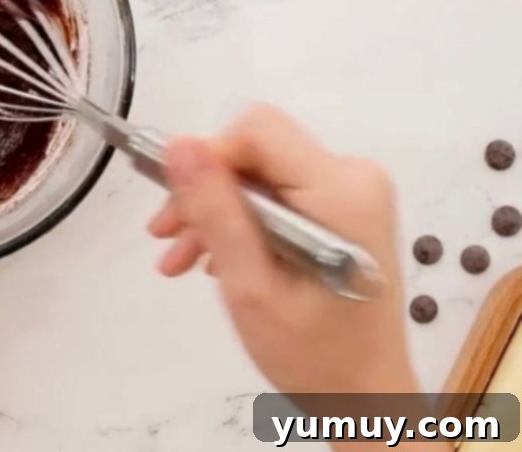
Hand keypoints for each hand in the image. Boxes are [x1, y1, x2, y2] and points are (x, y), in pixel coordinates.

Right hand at [147, 104, 415, 394]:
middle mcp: (354, 178)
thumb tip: (178, 145)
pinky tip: (214, 262)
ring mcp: (353, 194)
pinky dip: (242, 224)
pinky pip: (278, 197)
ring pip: (260, 175)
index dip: (208, 158)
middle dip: (204, 193)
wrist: (367, 401)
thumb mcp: (250, 285)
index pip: (257, 131)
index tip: (176, 205)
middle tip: (165, 240)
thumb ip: (215, 210)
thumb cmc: (313, 354)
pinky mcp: (345, 211)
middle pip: (255, 153)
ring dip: (215, 213)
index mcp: (340, 190)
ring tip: (180, 261)